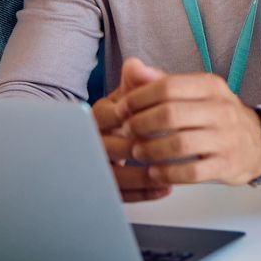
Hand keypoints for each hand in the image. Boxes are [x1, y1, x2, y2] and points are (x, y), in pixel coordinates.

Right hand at [92, 58, 170, 202]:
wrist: (124, 136)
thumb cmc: (131, 114)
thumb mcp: (135, 95)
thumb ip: (140, 82)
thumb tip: (135, 65)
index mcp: (97, 115)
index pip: (105, 115)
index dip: (130, 118)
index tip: (155, 120)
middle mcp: (91, 140)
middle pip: (108, 147)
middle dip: (137, 148)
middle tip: (166, 149)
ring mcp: (95, 166)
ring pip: (113, 175)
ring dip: (142, 176)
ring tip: (169, 173)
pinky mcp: (103, 188)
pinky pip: (119, 195)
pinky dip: (142, 193)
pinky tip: (165, 188)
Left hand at [93, 61, 260, 187]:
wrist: (259, 142)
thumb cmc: (216, 115)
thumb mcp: (195, 92)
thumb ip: (161, 81)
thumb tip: (131, 66)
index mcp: (211, 86)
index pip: (168, 86)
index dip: (138, 98)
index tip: (121, 109)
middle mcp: (222, 109)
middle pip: (171, 114)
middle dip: (141, 124)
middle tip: (125, 131)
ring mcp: (227, 138)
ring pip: (180, 144)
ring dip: (151, 150)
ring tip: (137, 153)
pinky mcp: (227, 165)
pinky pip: (192, 172)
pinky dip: (168, 174)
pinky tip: (154, 173)